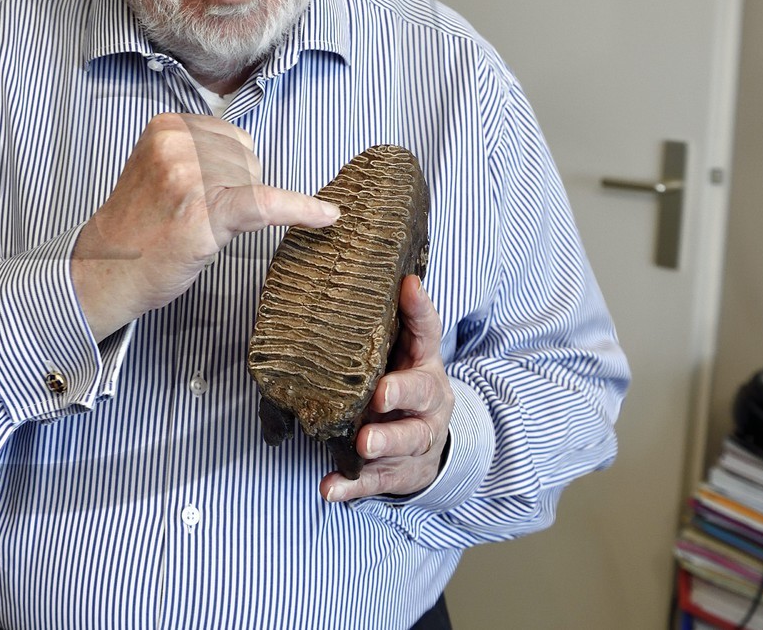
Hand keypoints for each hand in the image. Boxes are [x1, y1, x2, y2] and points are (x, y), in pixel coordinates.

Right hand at [71, 113, 339, 340]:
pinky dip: (302, 210)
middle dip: (230, 190)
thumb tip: (253, 156)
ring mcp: (192, 178)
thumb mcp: (157, 168)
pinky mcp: (207, 213)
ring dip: (234, 212)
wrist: (105, 271)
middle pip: (247, 160)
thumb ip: (197, 151)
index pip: (232, 137)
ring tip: (191, 228)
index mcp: (166, 127)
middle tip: (187, 217)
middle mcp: (177, 145)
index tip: (202, 193)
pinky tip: (326, 216)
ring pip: (255, 184)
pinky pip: (267, 204)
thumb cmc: (135, 228)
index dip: (228, 170)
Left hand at [321, 274, 453, 501]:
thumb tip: (374, 274)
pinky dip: (352, 485)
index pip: (427, 331)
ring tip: (363, 444)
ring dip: (383, 442)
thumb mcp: (405, 354)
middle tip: (380, 395)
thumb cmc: (403, 387)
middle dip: (401, 393)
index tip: (407, 286)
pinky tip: (330, 488)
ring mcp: (416, 437)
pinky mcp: (399, 470)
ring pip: (405, 440)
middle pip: (422, 394)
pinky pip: (376, 479)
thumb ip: (393, 322)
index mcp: (424, 364)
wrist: (432, 448)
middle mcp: (428, 400)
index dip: (420, 309)